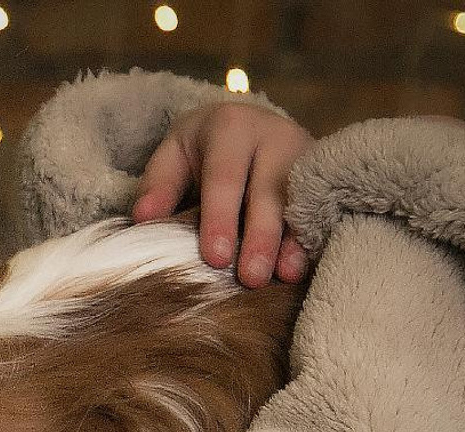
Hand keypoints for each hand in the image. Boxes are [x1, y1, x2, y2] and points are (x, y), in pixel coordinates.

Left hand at [131, 100, 314, 287]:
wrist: (248, 121)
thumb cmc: (202, 148)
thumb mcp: (174, 153)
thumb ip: (159, 183)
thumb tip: (142, 219)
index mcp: (231, 128)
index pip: (225, 177)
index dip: (221, 218)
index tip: (215, 258)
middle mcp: (273, 136)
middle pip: (269, 190)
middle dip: (260, 236)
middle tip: (250, 278)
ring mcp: (304, 153)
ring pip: (300, 200)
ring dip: (293, 241)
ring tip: (285, 275)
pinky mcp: (322, 172)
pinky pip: (320, 208)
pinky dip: (311, 238)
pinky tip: (303, 267)